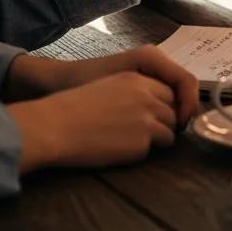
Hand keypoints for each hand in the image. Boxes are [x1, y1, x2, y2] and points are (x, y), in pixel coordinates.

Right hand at [9, 72, 183, 172]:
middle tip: (150, 131)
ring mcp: (147, 119)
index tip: (158, 114)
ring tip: (136, 141)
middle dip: (165, 120)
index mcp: (137, 79)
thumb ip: (134, 91)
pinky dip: (144, 151)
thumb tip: (153, 106)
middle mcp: (146, 96)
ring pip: (170, 131)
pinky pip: (154, 149)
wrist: (57, 125)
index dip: (164, 103)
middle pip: (173, 109)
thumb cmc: (75, 107)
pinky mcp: (142, 142)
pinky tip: (124, 149)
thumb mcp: (109, 86)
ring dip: (159, 137)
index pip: (168, 90)